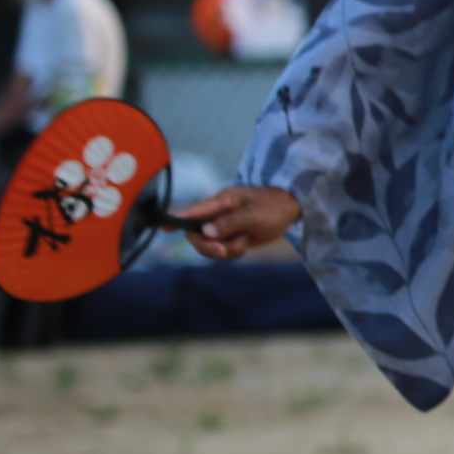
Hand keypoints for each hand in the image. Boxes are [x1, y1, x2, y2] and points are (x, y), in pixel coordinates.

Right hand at [174, 185, 302, 260]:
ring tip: (245, 241)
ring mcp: (223, 225)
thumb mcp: (255, 215)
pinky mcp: (230, 236)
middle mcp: (217, 214)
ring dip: (226, 250)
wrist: (291, 209)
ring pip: (210, 245)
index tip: (162, 227)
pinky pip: (222, 250)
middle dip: (208, 247)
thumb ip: (230, 222)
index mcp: (221, 202)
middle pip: (197, 235)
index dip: (176, 220)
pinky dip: (232, 252)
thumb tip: (206, 231)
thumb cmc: (274, 206)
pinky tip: (246, 244)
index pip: (193, 211)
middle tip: (226, 251)